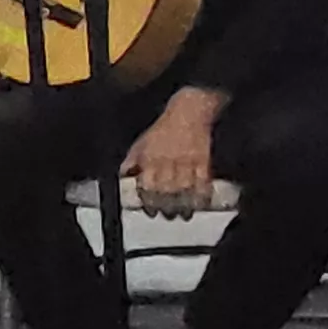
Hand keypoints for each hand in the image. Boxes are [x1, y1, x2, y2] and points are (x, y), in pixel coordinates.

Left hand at [123, 89, 223, 218]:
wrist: (188, 112)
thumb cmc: (163, 129)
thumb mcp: (140, 143)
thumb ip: (131, 162)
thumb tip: (124, 177)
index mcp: (150, 159)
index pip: (146, 185)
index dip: (148, 201)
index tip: (150, 210)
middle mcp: (167, 162)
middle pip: (166, 191)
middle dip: (166, 207)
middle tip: (167, 215)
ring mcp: (187, 162)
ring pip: (185, 190)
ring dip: (184, 205)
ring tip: (183, 214)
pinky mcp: (204, 161)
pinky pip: (204, 182)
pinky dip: (202, 195)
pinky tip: (200, 203)